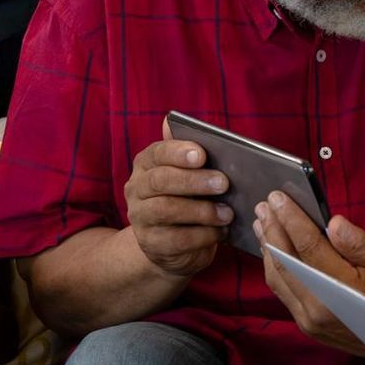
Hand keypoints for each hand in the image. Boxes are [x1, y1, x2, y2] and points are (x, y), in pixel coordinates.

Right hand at [124, 120, 232, 278]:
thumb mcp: (188, 174)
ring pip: (166, 210)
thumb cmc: (185, 197)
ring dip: (201, 211)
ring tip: (227, 212)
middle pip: (160, 180)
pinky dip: (203, 235)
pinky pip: (177, 239)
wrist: (169, 244)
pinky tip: (221, 231)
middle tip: (223, 183)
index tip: (202, 155)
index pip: (157, 153)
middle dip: (194, 181)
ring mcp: (141, 218)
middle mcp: (137, 189)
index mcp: (146, 164)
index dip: (179, 152)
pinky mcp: (152, 244)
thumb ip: (188, 150)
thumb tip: (170, 120)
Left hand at [253, 198, 364, 355]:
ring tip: (262, 223)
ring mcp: (312, 321)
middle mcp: (322, 309)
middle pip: (286, 262)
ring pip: (278, 279)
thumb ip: (361, 244)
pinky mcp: (308, 326)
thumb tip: (333, 223)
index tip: (277, 197)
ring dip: (268, 248)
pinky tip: (273, 249)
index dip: (291, 219)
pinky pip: (283, 292)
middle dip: (273, 230)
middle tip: (264, 205)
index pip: (309, 247)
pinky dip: (274, 267)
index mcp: (345, 289)